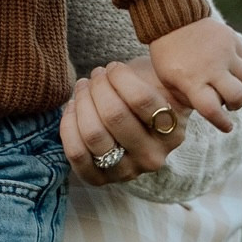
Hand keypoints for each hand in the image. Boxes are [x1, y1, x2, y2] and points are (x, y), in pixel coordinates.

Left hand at [60, 57, 188, 187]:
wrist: (139, 125)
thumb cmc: (150, 93)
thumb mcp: (162, 81)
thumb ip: (161, 73)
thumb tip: (148, 63)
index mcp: (173, 132)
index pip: (140, 100)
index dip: (119, 76)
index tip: (113, 67)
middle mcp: (153, 157)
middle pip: (113, 116)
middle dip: (98, 86)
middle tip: (96, 75)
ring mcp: (127, 172)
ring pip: (93, 134)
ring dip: (82, 102)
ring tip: (83, 87)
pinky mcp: (101, 179)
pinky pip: (76, 153)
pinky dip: (68, 125)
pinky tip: (73, 107)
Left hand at [147, 18, 241, 132]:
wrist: (172, 18)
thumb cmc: (167, 54)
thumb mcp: (169, 80)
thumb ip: (189, 97)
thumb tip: (211, 110)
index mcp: (191, 80)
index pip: (213, 110)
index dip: (222, 123)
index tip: (226, 127)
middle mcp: (211, 67)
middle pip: (237, 96)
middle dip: (236, 105)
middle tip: (229, 105)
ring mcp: (224, 52)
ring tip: (230, 87)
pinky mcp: (232, 39)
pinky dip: (240, 69)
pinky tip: (228, 68)